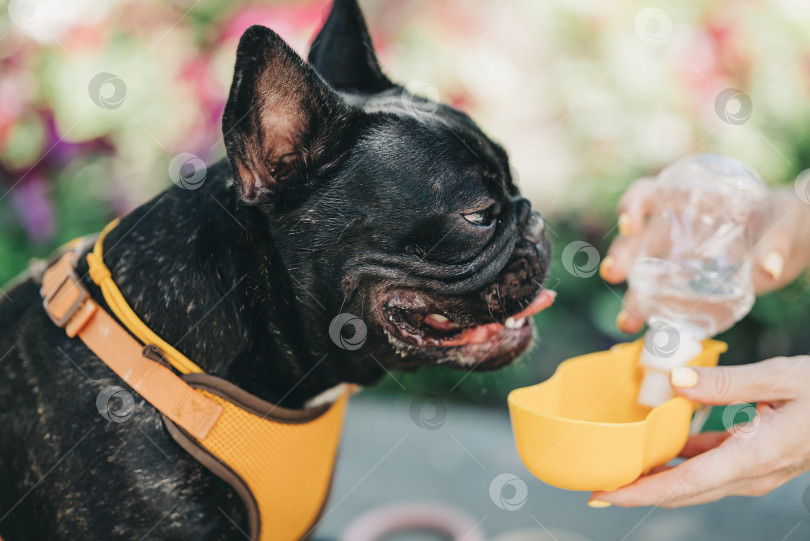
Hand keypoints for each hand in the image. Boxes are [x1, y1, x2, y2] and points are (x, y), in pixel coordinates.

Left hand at [588, 356, 809, 507]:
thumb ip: (728, 383)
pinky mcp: (756, 460)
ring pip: (695, 481)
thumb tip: (677, 382)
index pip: (685, 484)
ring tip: (621, 466)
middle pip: (684, 490)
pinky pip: (711, 465)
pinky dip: (683, 459)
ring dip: (658, 477)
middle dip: (639, 491)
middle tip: (596, 484)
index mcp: (755, 458)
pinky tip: (663, 443)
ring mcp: (755, 471)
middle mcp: (751, 473)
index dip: (641, 492)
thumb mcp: (781, 377)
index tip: (603, 494)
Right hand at [600, 178, 809, 333]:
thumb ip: (777, 241)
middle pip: (637, 238)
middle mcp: (675, 228)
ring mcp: (677, 258)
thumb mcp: (786, 220)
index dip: (632, 205)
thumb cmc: (784, 217)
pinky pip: (661, 297)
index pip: (649, 193)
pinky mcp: (686, 284)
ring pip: (643, 274)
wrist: (792, 241)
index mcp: (690, 199)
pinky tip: (644, 330)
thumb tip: (769, 270)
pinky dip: (651, 314)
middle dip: (621, 255)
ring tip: (627, 321)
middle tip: (614, 274)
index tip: (629, 225)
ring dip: (631, 296)